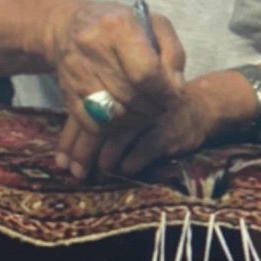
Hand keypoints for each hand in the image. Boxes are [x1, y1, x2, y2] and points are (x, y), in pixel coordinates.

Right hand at [51, 1, 184, 157]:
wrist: (69, 26)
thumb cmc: (120, 25)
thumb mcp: (154, 24)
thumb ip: (172, 54)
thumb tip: (176, 88)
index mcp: (117, 26)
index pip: (146, 73)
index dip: (164, 92)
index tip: (173, 95)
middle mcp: (92, 48)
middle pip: (131, 96)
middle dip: (153, 107)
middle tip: (161, 104)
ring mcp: (75, 72)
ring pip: (114, 114)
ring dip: (136, 119)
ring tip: (145, 110)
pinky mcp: (66, 93)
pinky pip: (94, 125)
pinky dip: (114, 128)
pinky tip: (124, 116)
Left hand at [56, 79, 216, 180]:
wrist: (200, 107)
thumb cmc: (155, 108)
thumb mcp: (128, 103)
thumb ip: (100, 115)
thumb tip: (67, 149)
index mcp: (117, 88)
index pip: (85, 112)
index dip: (70, 139)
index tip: (61, 162)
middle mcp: (131, 98)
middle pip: (98, 127)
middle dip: (83, 154)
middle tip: (76, 173)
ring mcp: (150, 115)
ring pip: (117, 140)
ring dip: (104, 161)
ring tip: (99, 173)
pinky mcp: (168, 131)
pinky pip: (141, 151)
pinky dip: (129, 163)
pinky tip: (124, 169)